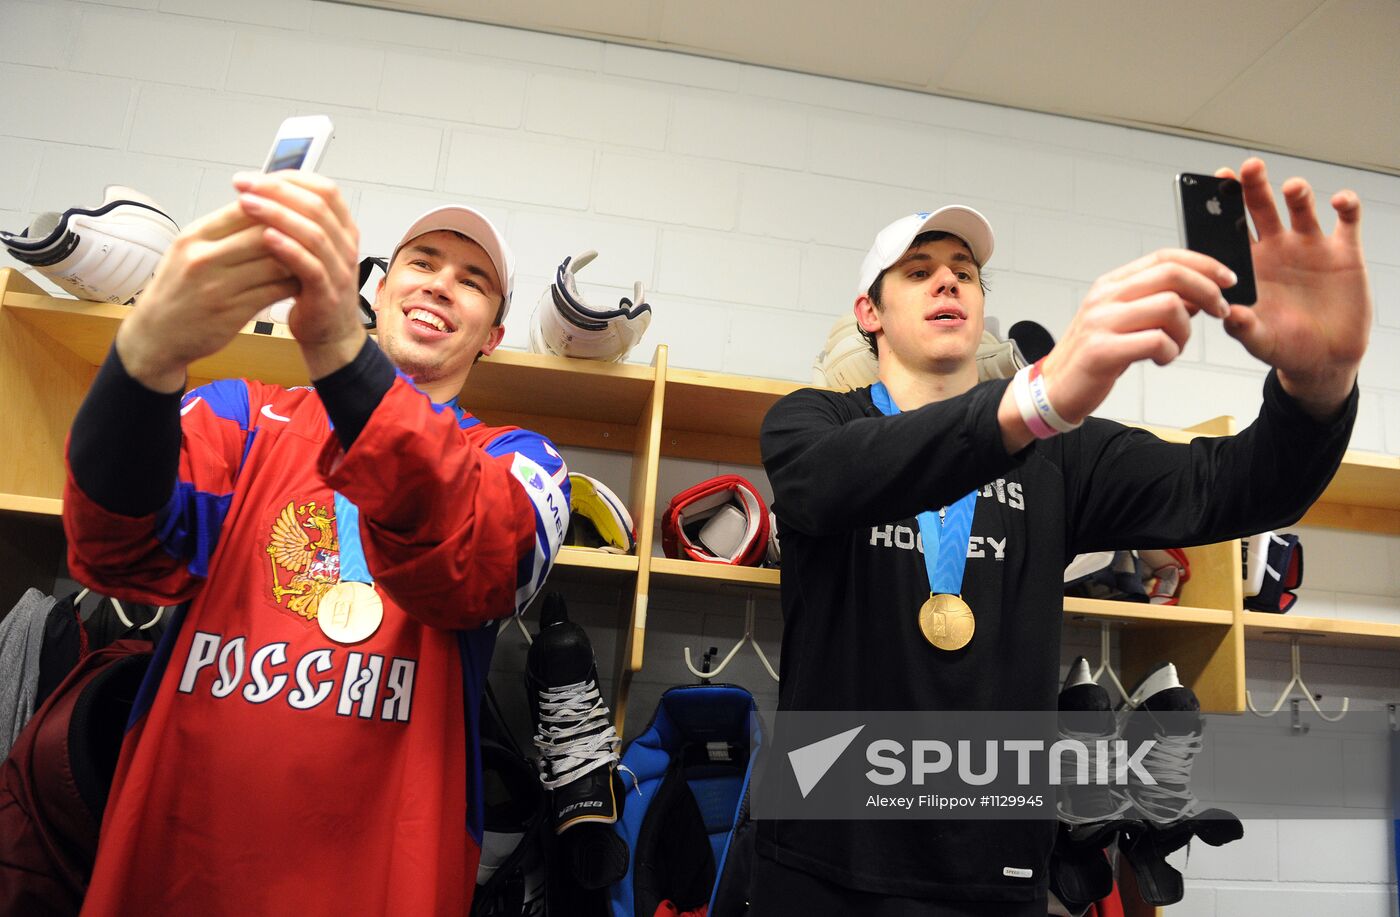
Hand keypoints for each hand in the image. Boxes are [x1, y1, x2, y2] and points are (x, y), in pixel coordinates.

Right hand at [116, 203, 297, 392]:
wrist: (157, 334)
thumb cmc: (178, 289)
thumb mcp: (189, 250)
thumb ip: (223, 231)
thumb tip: (264, 206)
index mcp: (195, 236)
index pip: (245, 209)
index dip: (276, 207)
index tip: (298, 209)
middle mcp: (203, 258)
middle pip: (264, 234)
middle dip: (293, 233)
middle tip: (316, 234)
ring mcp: (218, 287)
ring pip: (274, 264)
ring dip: (298, 260)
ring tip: (313, 257)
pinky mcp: (232, 313)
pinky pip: (274, 292)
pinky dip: (292, 285)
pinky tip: (302, 282)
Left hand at [232, 171, 365, 378]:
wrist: (327, 334)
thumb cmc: (312, 289)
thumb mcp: (308, 248)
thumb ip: (294, 222)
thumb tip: (261, 189)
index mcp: (343, 229)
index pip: (324, 190)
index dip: (290, 178)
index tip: (256, 177)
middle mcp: (346, 246)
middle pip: (318, 206)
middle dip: (277, 191)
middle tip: (245, 186)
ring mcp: (340, 270)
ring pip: (314, 233)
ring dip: (278, 214)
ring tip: (246, 205)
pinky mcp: (328, 294)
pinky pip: (311, 266)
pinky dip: (288, 249)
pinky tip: (265, 237)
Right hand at [1035, 249, 1235, 424]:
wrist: (1054, 388)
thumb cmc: (1092, 355)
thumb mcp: (1121, 321)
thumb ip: (1154, 304)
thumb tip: (1197, 294)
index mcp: (1111, 285)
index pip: (1164, 257)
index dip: (1203, 264)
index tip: (1227, 279)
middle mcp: (1105, 298)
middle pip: (1171, 275)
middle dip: (1207, 292)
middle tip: (1220, 311)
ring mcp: (1102, 323)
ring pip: (1169, 307)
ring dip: (1186, 330)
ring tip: (1176, 346)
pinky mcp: (1103, 351)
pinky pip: (1157, 342)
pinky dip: (1171, 352)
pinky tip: (1162, 359)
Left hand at [1215, 158, 1369, 417]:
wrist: (1325, 358)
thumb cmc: (1285, 347)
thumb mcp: (1260, 341)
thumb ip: (1243, 328)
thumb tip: (1228, 314)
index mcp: (1249, 264)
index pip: (1230, 229)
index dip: (1222, 207)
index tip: (1216, 184)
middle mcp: (1277, 248)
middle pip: (1261, 208)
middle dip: (1253, 186)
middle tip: (1248, 167)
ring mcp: (1310, 247)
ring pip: (1301, 207)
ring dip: (1297, 193)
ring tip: (1293, 189)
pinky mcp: (1344, 252)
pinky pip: (1347, 220)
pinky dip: (1346, 205)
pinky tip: (1340, 201)